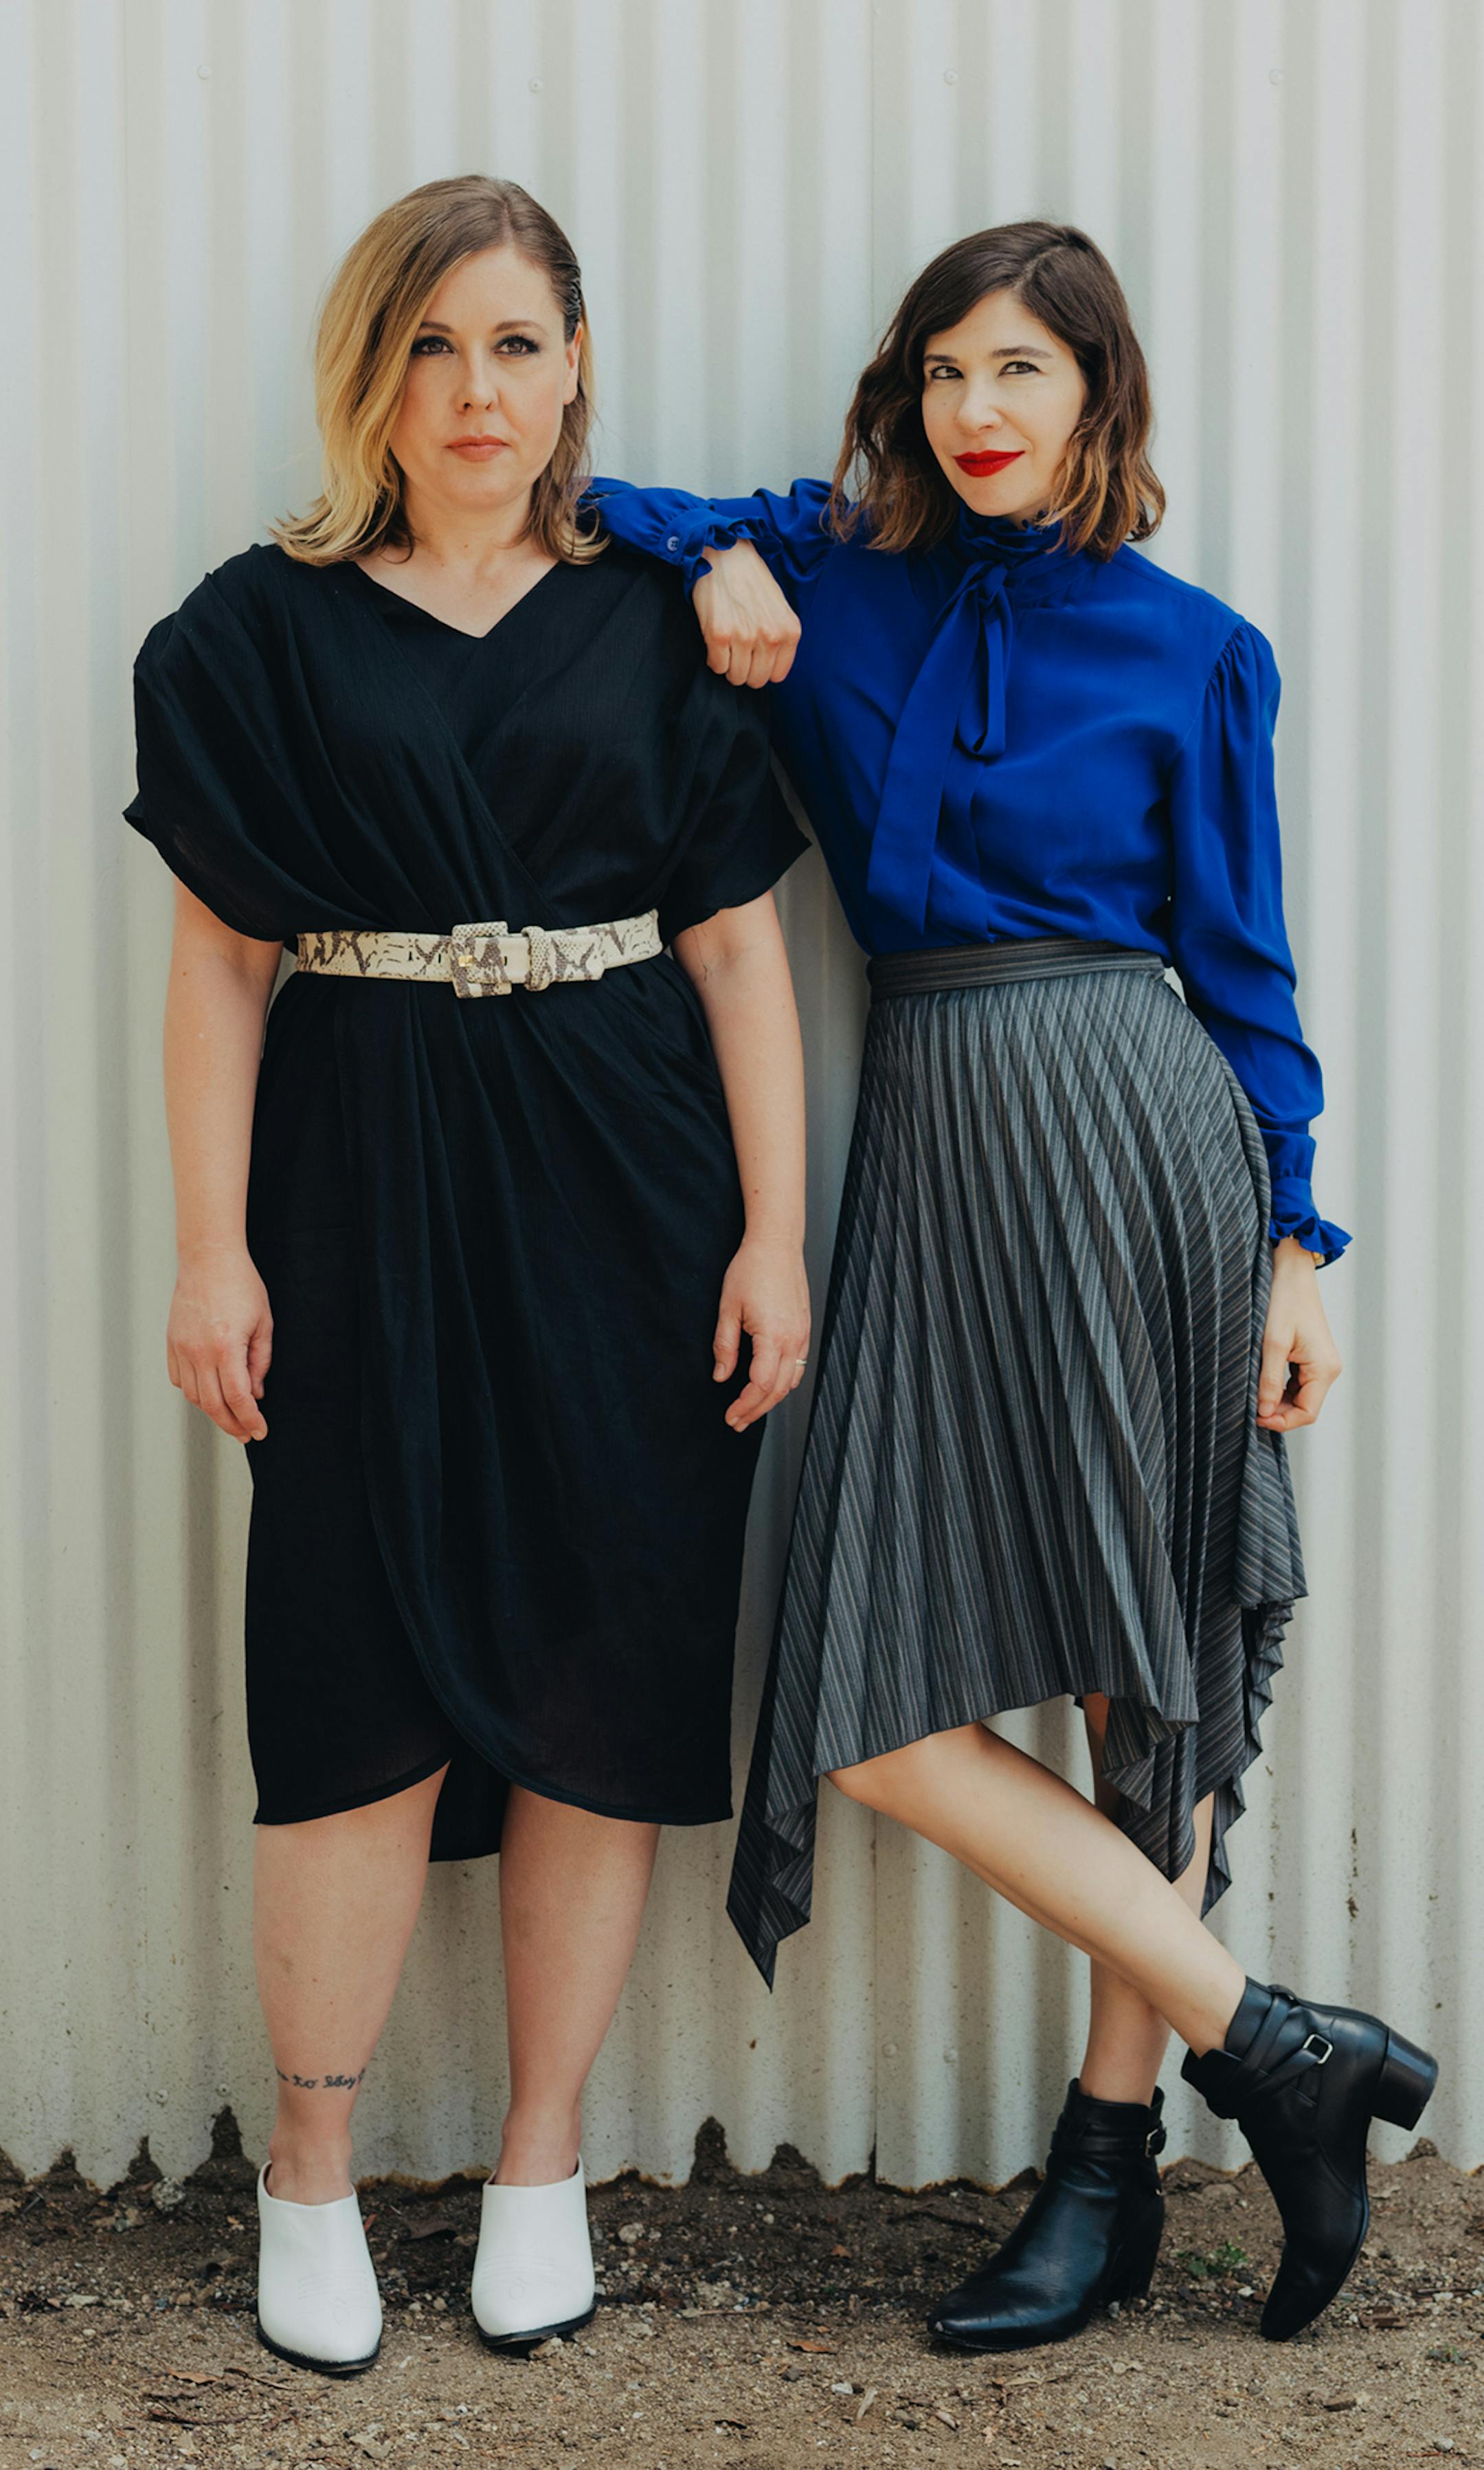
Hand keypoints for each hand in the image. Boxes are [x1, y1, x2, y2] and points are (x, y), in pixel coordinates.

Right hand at [167, 1243, 272, 1441]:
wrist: (208, 1258)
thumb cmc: (240, 1284)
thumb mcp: (264, 1323)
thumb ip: (260, 1362)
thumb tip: (256, 1393)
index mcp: (226, 1346)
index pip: (238, 1397)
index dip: (250, 1420)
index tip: (259, 1430)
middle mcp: (199, 1351)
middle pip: (213, 1404)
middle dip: (231, 1425)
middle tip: (245, 1433)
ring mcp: (182, 1348)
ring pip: (194, 1396)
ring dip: (212, 1411)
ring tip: (230, 1416)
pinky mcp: (172, 1342)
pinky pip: (179, 1379)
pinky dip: (194, 1392)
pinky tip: (208, 1392)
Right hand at [693, 543, 800, 687]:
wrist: (727, 555)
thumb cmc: (752, 581)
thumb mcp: (780, 609)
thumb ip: (781, 639)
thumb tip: (770, 670)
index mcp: (789, 632)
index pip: (777, 675)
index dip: (763, 668)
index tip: (755, 657)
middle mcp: (770, 637)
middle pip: (756, 680)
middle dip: (745, 670)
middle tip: (738, 651)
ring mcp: (745, 637)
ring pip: (736, 677)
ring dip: (729, 665)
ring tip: (727, 645)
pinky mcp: (719, 635)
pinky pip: (717, 666)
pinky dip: (714, 658)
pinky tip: (716, 640)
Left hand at [712, 1235, 810, 1430]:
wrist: (777, 1244)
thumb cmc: (751, 1269)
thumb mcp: (728, 1308)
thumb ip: (725, 1345)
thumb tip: (721, 1376)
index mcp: (773, 1336)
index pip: (760, 1384)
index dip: (744, 1405)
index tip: (730, 1415)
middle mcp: (793, 1339)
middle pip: (778, 1389)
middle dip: (756, 1410)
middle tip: (737, 1422)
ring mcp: (802, 1335)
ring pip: (791, 1381)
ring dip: (771, 1399)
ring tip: (751, 1410)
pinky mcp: (804, 1329)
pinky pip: (798, 1365)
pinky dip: (784, 1383)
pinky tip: (770, 1386)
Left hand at [1256, 1237, 1341, 1430]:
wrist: (1293, 1272)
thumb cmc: (1284, 1302)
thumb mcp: (1272, 1343)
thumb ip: (1268, 1380)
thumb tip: (1264, 1412)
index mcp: (1324, 1369)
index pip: (1307, 1413)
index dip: (1281, 1422)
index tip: (1255, 1417)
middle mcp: (1328, 1369)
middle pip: (1304, 1407)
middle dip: (1277, 1412)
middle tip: (1249, 1407)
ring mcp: (1322, 1364)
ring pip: (1300, 1397)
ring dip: (1277, 1400)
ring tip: (1252, 1394)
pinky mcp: (1313, 1358)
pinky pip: (1298, 1383)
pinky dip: (1280, 1388)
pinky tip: (1261, 1382)